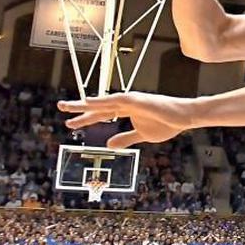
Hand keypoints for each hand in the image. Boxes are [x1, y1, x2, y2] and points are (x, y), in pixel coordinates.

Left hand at [57, 92, 193, 147]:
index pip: (102, 114)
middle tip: (60, 108)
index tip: (71, 125)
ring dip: (85, 103)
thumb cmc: (168, 124)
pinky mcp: (136, 100)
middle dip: (79, 108)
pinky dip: (101, 100)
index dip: (86, 119)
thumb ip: (125, 138)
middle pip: (98, 106)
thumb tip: (108, 144)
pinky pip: (115, 99)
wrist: (184, 117)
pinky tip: (89, 102)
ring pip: (103, 102)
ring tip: (68, 106)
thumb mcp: (142, 135)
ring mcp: (131, 100)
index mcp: (127, 110)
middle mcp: (126, 102)